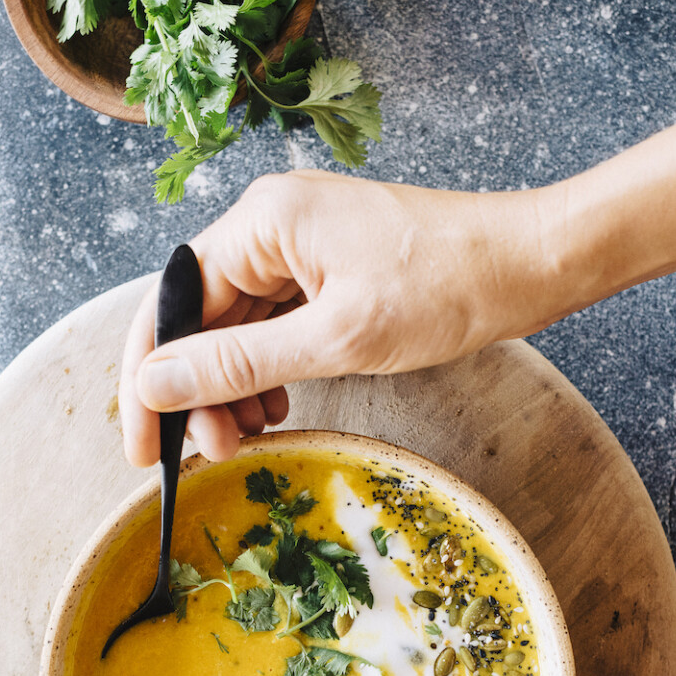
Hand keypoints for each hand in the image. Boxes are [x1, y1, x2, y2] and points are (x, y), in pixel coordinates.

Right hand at [119, 170, 555, 462]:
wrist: (530, 266)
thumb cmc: (446, 289)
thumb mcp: (334, 339)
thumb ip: (237, 364)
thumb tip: (154, 385)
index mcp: (262, 222)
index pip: (171, 301)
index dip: (150, 378)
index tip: (145, 445)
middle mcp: (271, 227)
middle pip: (200, 318)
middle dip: (199, 391)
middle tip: (215, 454)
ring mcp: (301, 250)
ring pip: (237, 329)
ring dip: (234, 389)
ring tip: (251, 437)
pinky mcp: (329, 274)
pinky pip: (275, 328)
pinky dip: (269, 373)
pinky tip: (279, 407)